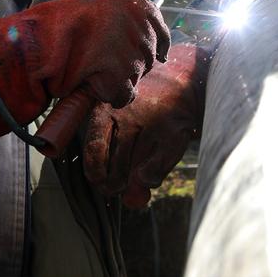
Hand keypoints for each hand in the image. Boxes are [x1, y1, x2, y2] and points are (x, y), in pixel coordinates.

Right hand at [0, 0, 169, 150]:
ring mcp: (133, 52)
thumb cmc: (54, 25)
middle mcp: (139, 25)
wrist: (34, 44)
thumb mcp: (90, 7)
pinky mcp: (122, 78)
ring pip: (135, 76)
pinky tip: (91, 85)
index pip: (160, 29)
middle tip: (103, 64)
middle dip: (131, 64)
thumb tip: (131, 32)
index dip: (157, 45)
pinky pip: (124, 95)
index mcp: (134, 4)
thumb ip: (115, 17)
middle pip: (148, 56)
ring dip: (117, 79)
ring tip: (90, 71)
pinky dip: (109, 95)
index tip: (157, 55)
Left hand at [83, 44, 209, 207]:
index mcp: (105, 107)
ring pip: (134, 173)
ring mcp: (152, 121)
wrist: (185, 75)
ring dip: (133, 184)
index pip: (92, 149)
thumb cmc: (147, 102)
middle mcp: (127, 114)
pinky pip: (157, 170)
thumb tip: (131, 201)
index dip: (95, 174)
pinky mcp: (174, 129)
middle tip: (117, 185)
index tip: (100, 180)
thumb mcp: (124, 118)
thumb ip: (116, 156)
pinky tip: (151, 174)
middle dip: (113, 185)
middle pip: (113, 168)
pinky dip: (152, 180)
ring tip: (135, 176)